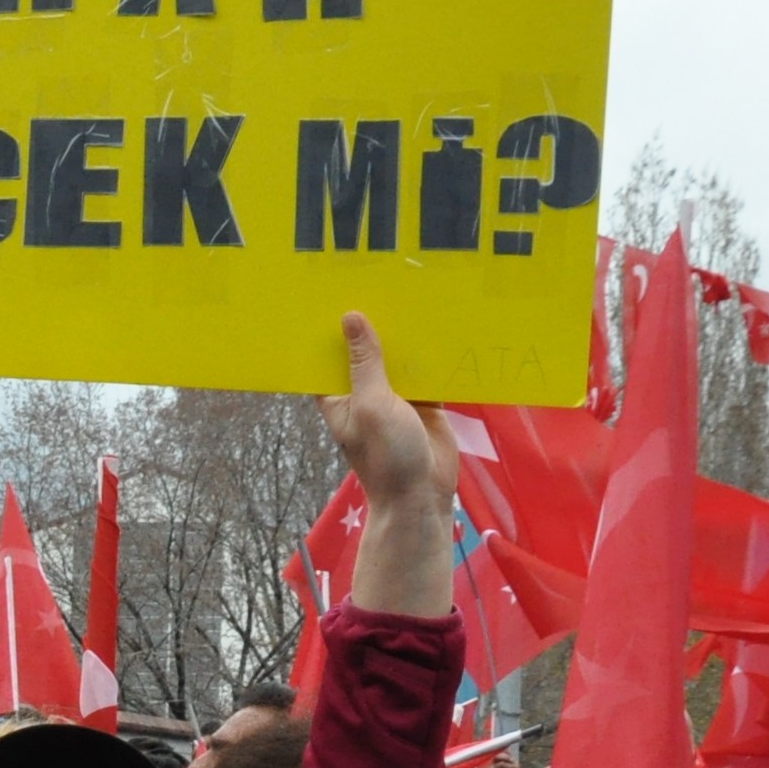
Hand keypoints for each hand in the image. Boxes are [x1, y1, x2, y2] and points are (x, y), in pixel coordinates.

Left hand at [324, 315, 459, 618]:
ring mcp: (394, 395)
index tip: (328, 286)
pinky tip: (441, 321)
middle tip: (378, 273)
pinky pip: (426, 369)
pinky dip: (432, 352)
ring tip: (411, 287)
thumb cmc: (386, 455)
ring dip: (405, 333)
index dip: (327, 325)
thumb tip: (351, 317)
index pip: (327, 353)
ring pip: (397, 356)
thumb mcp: (372, 403)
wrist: (423, 495)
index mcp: (338, 394)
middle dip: (372, 321)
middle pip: (365, 349)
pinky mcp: (424, 400)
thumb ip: (365, 361)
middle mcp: (363, 391)